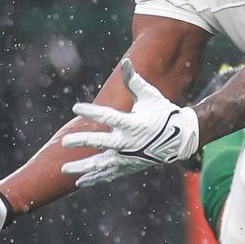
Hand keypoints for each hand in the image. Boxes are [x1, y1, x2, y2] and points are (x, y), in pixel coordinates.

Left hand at [61, 58, 199, 186]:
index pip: (108, 116)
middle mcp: (129, 142)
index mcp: (133, 123)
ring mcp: (128, 158)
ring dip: (82, 167)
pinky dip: (94, 179)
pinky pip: (108, 175)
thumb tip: (126, 61)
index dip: (91, 111)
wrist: (180, 139)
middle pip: (101, 143)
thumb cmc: (163, 113)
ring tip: (64, 169)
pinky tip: (79, 182)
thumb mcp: (150, 96)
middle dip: (82, 142)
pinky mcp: (128, 167)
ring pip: (101, 165)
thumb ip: (134, 81)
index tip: (76, 107)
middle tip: (65, 142)